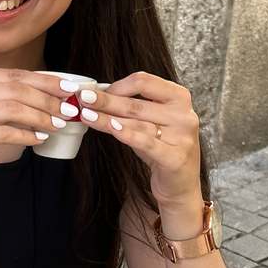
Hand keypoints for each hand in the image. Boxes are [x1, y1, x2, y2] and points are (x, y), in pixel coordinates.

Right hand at [0, 67, 79, 199]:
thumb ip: (1, 96)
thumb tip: (46, 92)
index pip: (13, 74)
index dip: (45, 81)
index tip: (69, 88)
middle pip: (15, 90)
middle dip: (48, 100)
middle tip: (70, 110)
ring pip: (11, 110)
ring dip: (41, 118)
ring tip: (59, 125)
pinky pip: (2, 133)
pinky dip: (25, 136)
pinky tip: (40, 139)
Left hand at [78, 72, 201, 211]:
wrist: (181, 186)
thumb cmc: (163, 150)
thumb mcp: (150, 124)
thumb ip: (132, 109)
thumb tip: (99, 97)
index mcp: (179, 97)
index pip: (144, 81)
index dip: (117, 86)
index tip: (98, 92)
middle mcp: (184, 115)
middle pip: (137, 103)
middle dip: (106, 100)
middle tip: (84, 98)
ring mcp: (182, 137)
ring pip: (137, 123)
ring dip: (107, 118)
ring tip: (86, 115)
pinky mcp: (175, 158)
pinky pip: (146, 143)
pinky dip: (126, 134)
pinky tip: (110, 128)